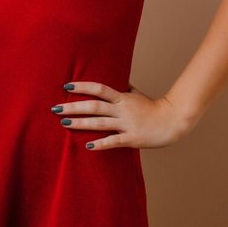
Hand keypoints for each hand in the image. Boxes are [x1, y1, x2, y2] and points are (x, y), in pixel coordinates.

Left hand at [52, 81, 193, 150]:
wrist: (172, 121)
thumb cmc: (154, 108)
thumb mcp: (138, 95)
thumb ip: (125, 89)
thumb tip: (117, 80)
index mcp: (123, 98)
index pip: (99, 89)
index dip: (82, 87)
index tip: (66, 86)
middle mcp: (122, 109)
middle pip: (94, 106)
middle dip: (73, 106)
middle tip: (55, 108)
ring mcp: (127, 124)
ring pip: (100, 123)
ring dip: (80, 123)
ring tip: (63, 123)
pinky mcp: (132, 138)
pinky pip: (113, 141)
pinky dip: (100, 144)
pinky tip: (87, 146)